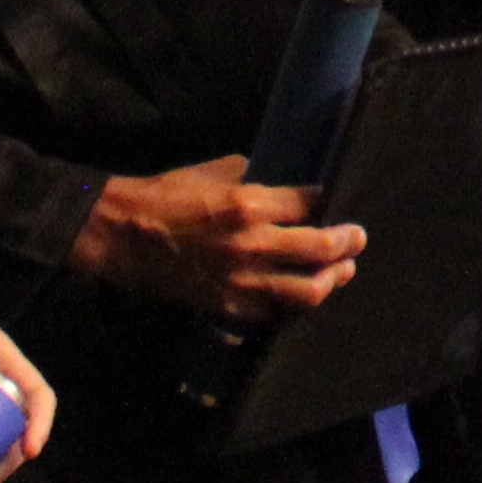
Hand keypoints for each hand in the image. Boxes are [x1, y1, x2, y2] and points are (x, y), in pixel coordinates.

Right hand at [73, 155, 367, 318]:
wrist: (124, 236)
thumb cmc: (167, 195)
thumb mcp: (214, 171)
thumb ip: (254, 177)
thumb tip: (282, 180)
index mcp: (249, 205)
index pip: (310, 204)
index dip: (327, 200)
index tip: (332, 199)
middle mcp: (252, 245)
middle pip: (321, 250)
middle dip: (347, 242)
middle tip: (357, 238)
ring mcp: (242, 280)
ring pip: (308, 291)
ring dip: (332, 279)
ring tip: (342, 270)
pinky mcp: (230, 306)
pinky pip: (276, 311)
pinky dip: (295, 301)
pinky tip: (303, 291)